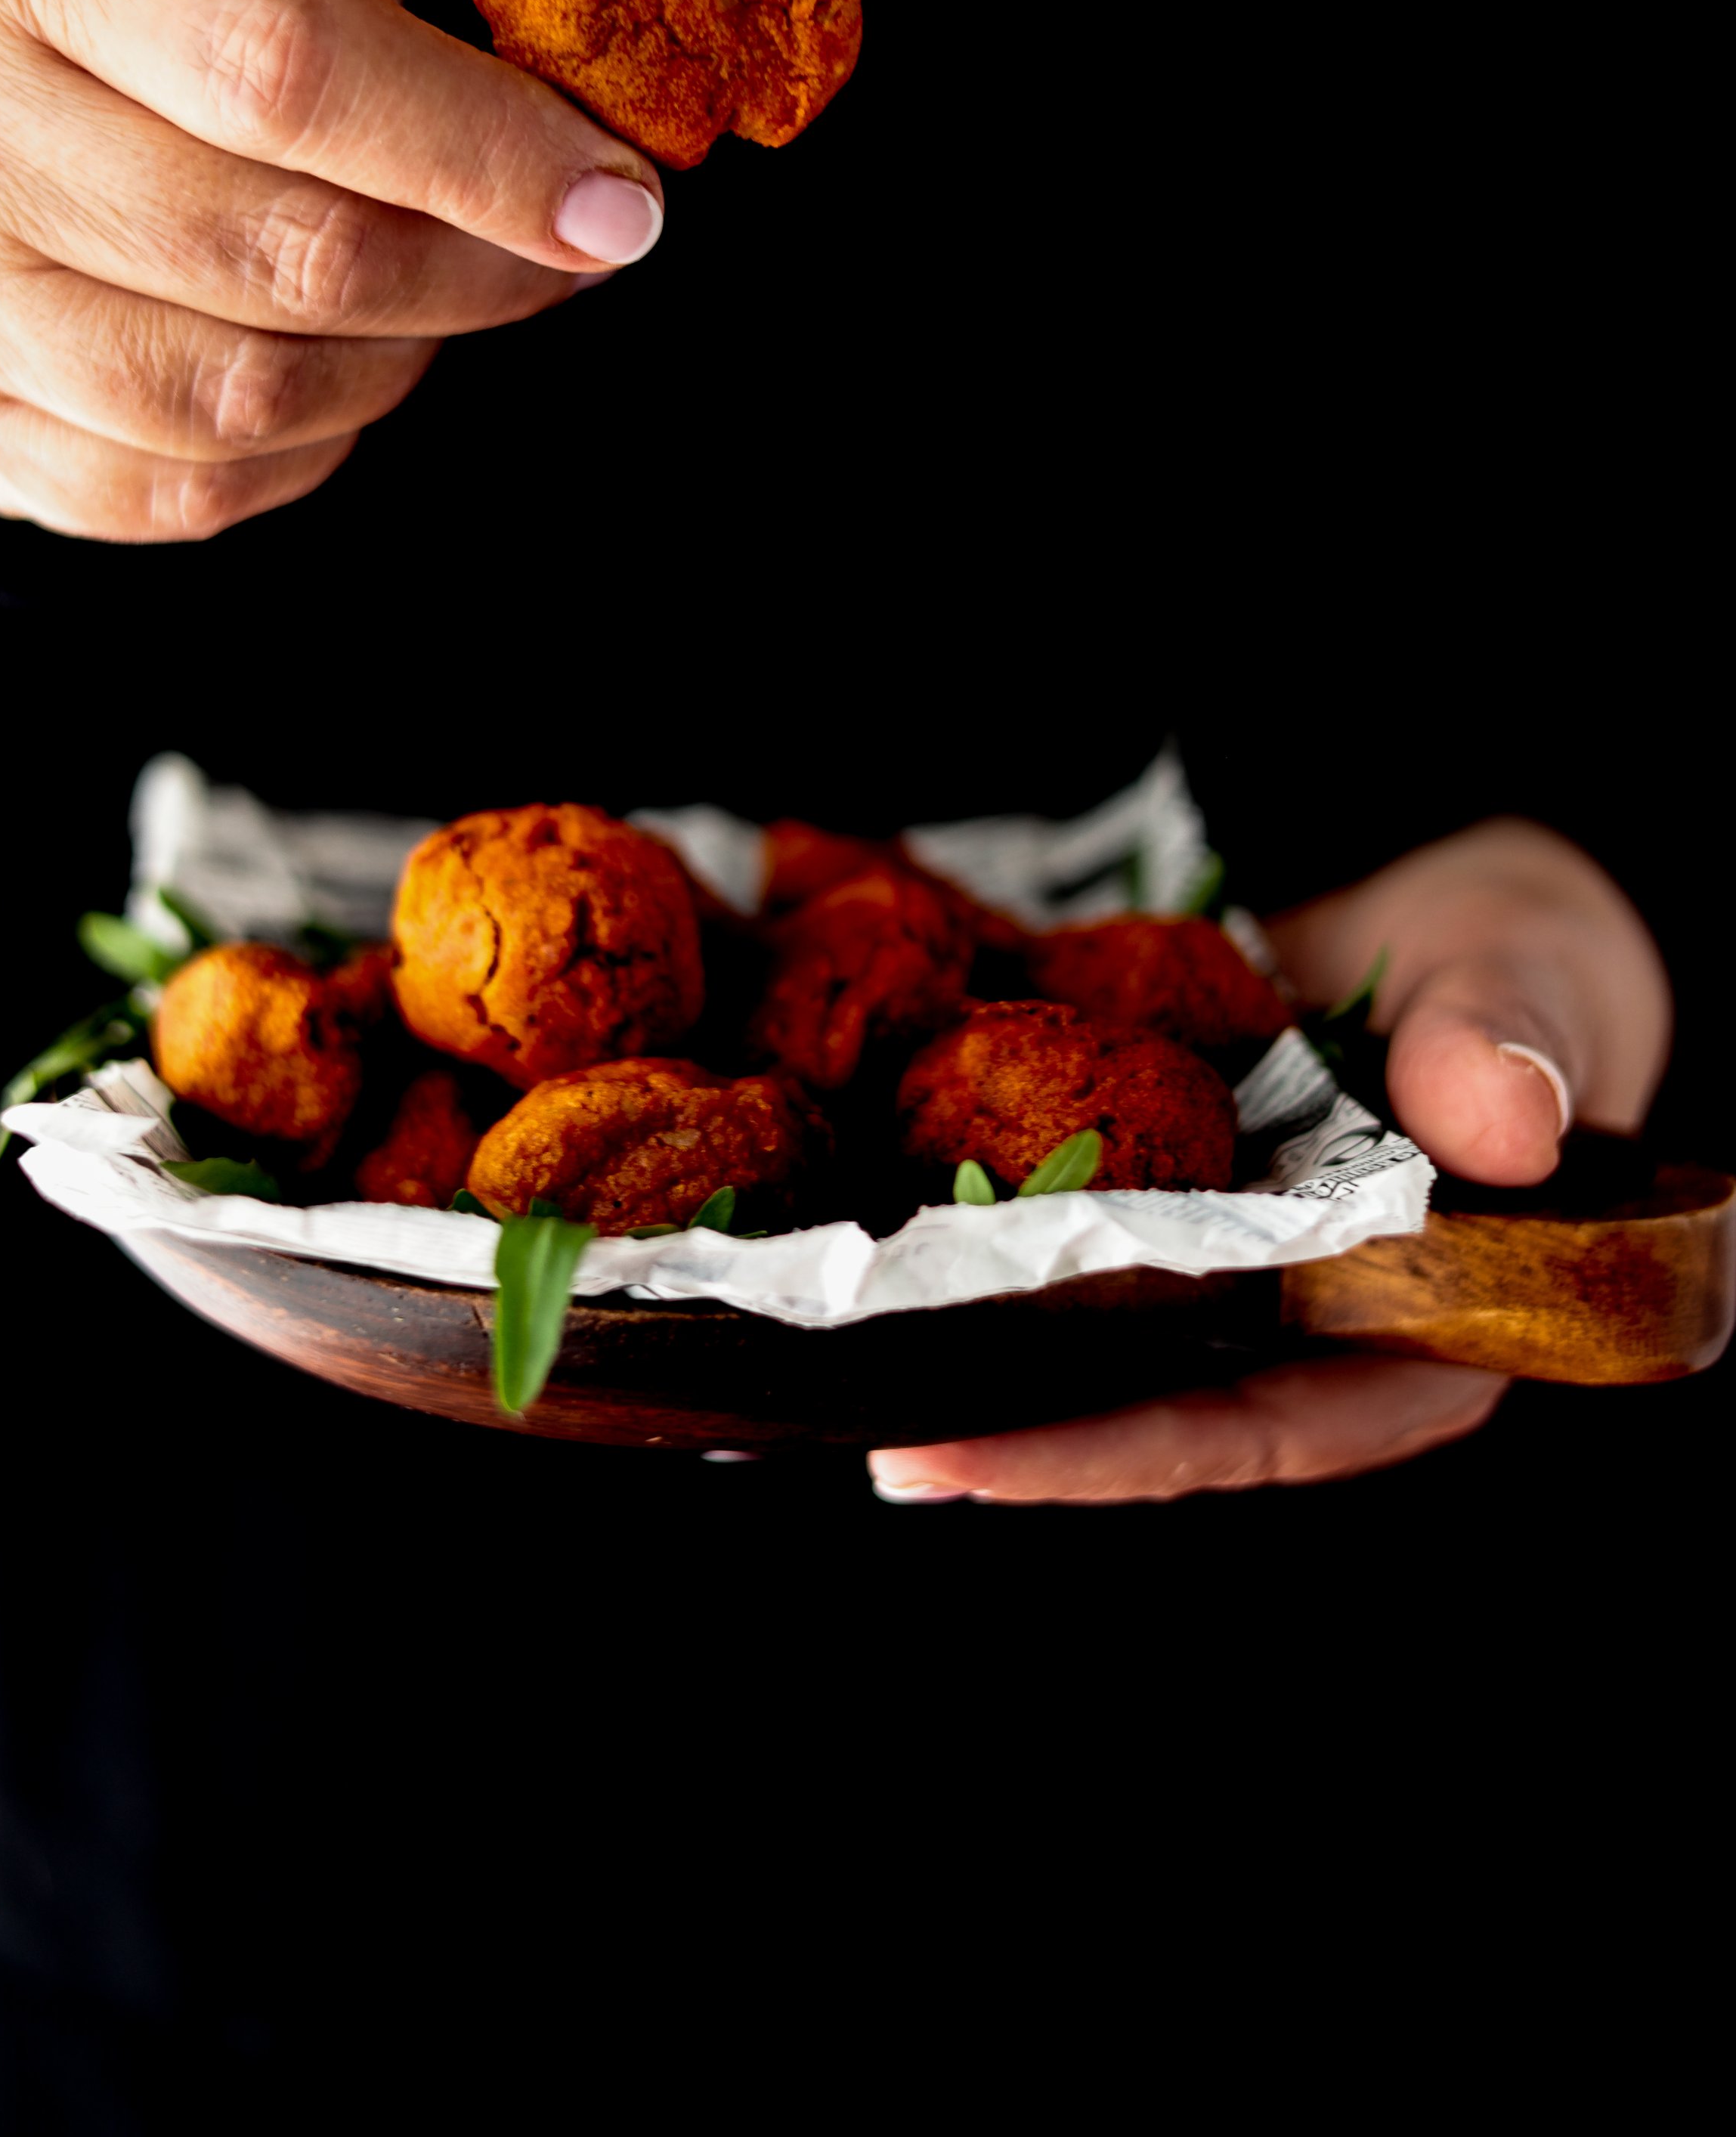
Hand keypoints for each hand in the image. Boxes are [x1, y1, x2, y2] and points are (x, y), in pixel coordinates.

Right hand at [0, 0, 690, 539]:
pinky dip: (307, 444)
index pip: (287, 66)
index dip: (482, 147)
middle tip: (570, 243)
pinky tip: (336, 359)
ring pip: (244, 398)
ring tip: (440, 284)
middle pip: (289, 253)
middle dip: (478, 268)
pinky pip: (187, 489)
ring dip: (399, 360)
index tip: (623, 198)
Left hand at [869, 820, 1671, 1505]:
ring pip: (1089, 1330)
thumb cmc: (1528, 963)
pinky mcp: (1164, 1198)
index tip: (965, 1454)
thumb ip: (1513, 1045)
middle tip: (858, 1427)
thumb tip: (1504, 1125)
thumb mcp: (1537, 980)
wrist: (1466, 907)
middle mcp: (1304, 1328)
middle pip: (1140, 1401)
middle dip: (1002, 1418)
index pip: (1254, 1423)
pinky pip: (1067, 1231)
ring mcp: (1224, 1267)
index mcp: (1417, 1333)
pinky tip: (863, 1228)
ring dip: (969, 1339)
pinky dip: (977, 1229)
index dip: (1111, 1447)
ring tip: (824, 1355)